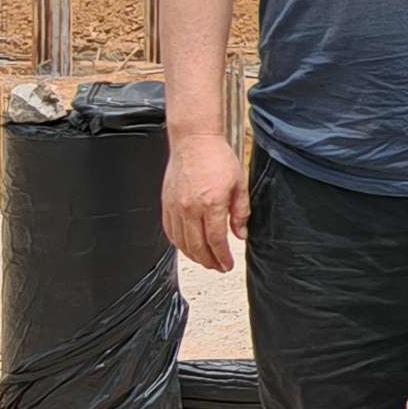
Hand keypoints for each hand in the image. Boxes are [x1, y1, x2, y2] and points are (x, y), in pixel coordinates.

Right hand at [162, 128, 244, 272]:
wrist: (194, 140)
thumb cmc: (217, 157)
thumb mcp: (239, 184)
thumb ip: (240, 212)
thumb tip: (241, 234)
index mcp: (211, 203)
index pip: (215, 240)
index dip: (222, 257)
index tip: (227, 265)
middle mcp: (190, 208)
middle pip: (197, 246)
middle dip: (209, 261)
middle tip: (218, 267)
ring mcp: (175, 207)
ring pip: (181, 242)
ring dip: (193, 256)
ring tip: (205, 260)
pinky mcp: (166, 203)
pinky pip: (170, 231)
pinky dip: (178, 243)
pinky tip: (187, 246)